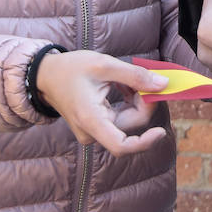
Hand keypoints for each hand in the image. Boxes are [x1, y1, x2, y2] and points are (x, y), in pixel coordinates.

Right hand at [34, 50, 169, 155]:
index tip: (162, 131)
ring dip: (136, 99)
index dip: (145, 142)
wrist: (46, 75)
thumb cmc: (71, 68)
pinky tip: (123, 85)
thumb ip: (135, 76)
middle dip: (143, 101)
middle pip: (131, 125)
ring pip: (128, 120)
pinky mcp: (96, 127)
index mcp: (91, 120)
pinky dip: (128, 101)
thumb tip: (164, 85)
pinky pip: (121, 118)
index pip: (121, 146)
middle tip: (144, 77)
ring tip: (126, 78)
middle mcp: (92, 132)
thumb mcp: (104, 65)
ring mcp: (93, 131)